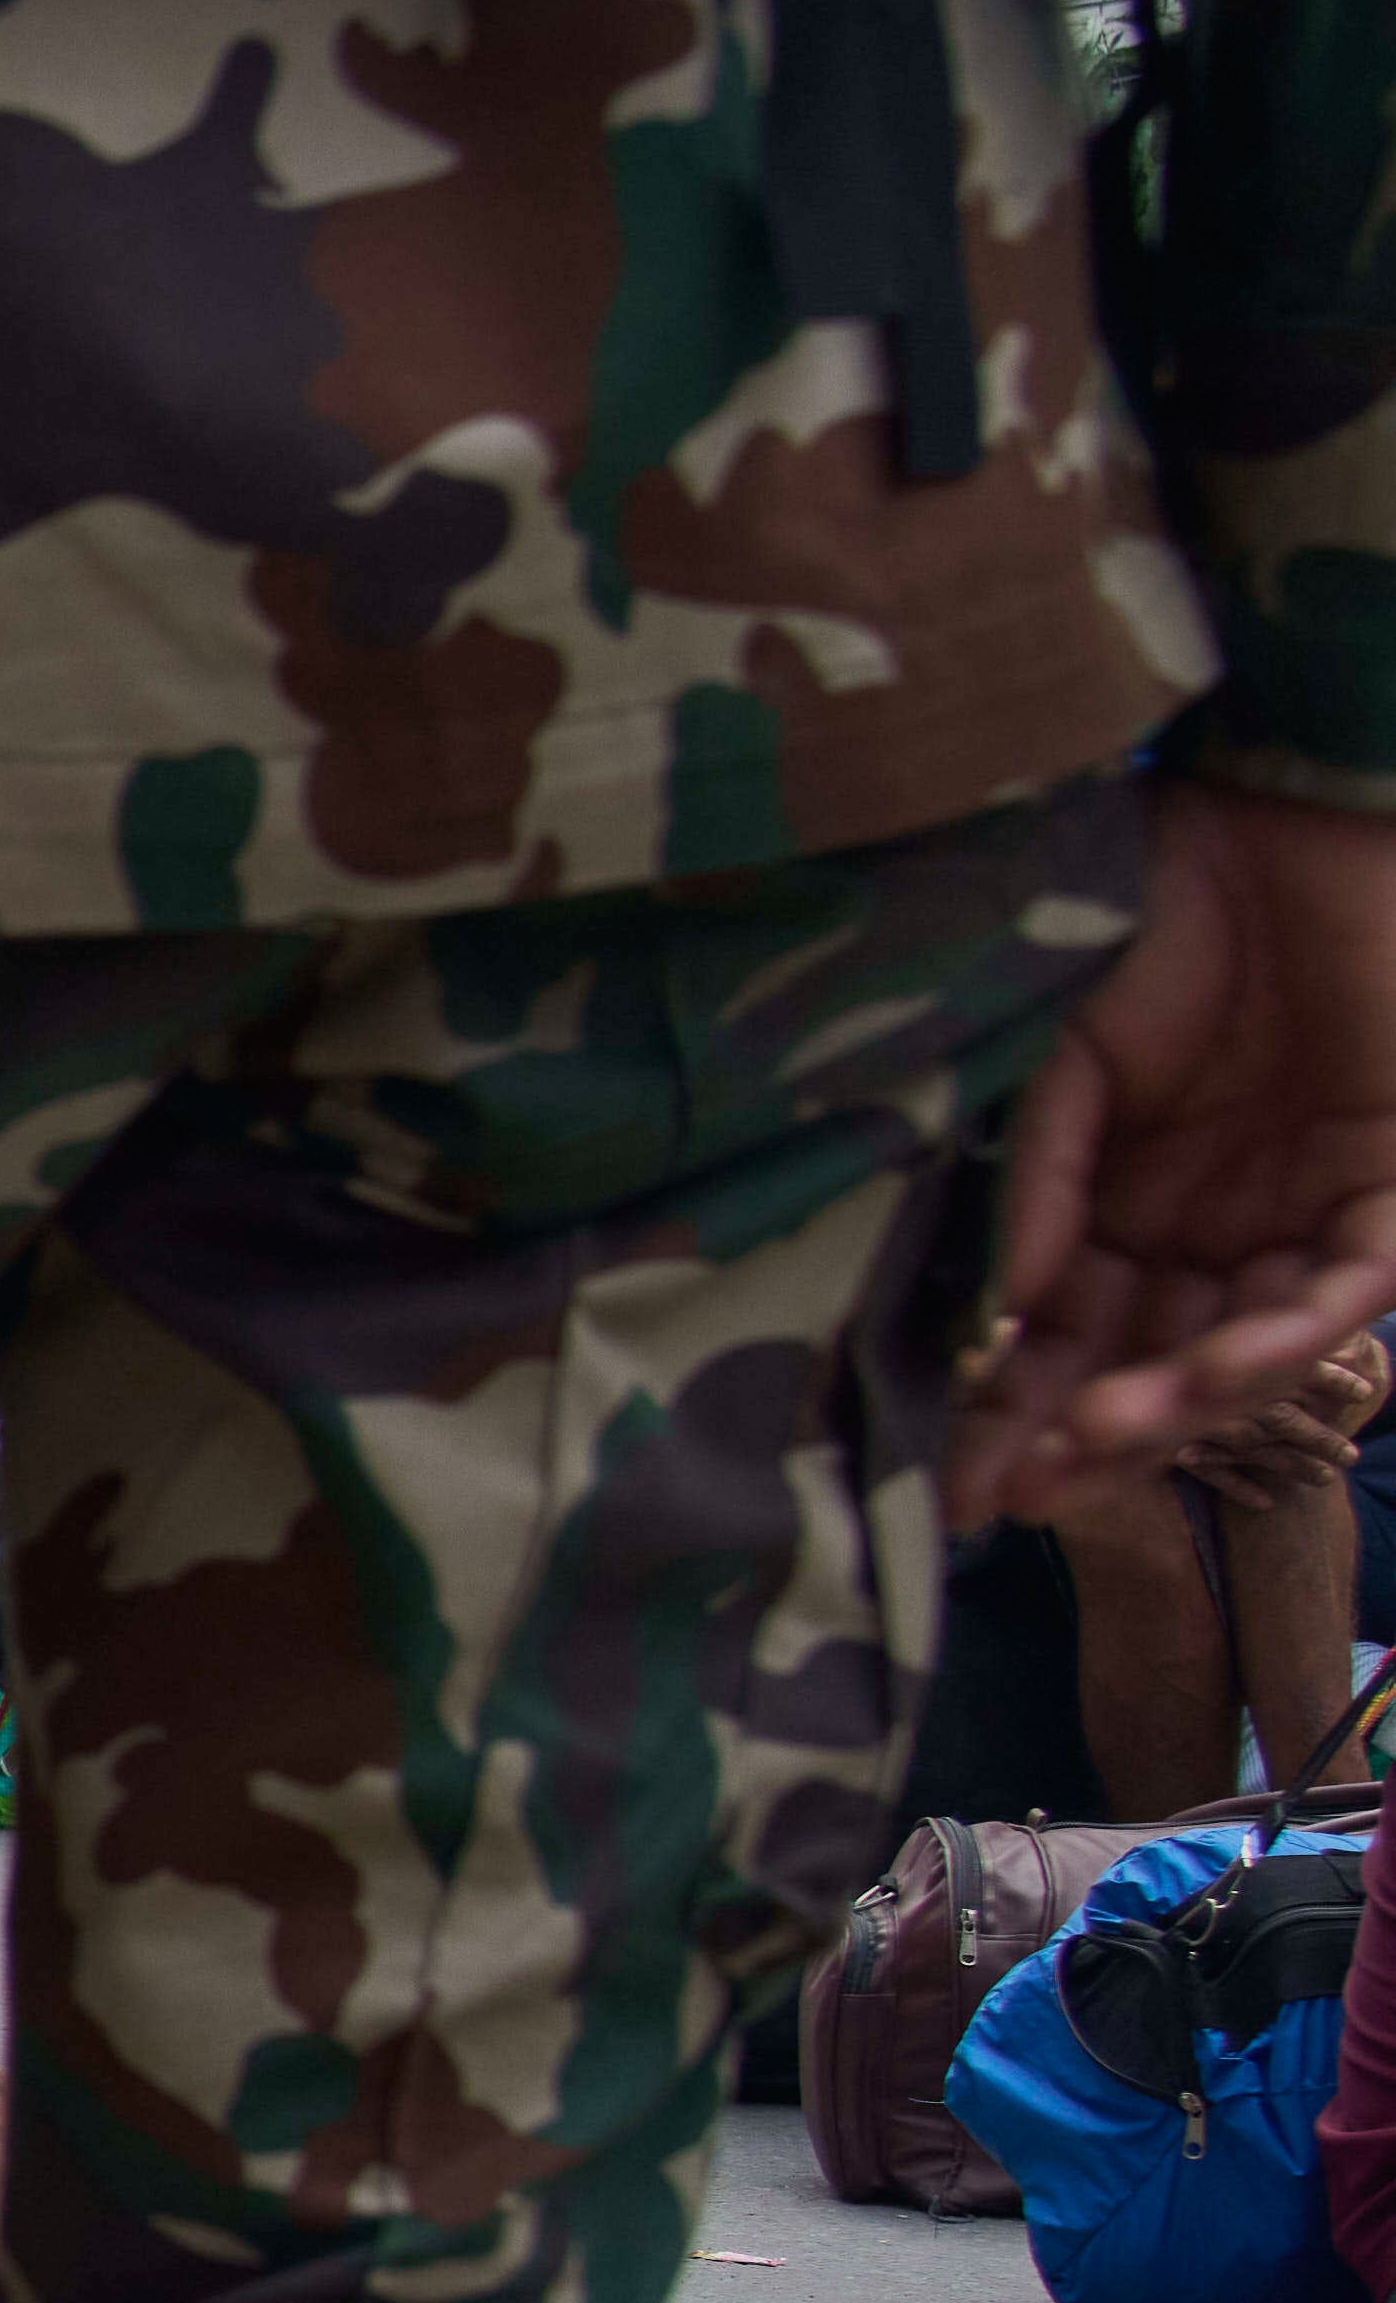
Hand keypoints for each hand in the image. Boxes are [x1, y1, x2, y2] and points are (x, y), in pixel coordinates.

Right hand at [957, 776, 1395, 1519]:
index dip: (1011, 1404)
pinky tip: (1225, 1366)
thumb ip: (1037, 1183)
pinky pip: (1354, 1283)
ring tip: (1111, 1433)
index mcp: (1122, 1200)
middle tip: (1025, 1487)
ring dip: (1182, 1399)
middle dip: (1090, 1430)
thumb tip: (991, 1317)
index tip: (950, 1481)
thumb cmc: (1156, 916)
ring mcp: (1305, 1207)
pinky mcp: (1392, 1180)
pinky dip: (1295, 1329)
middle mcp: (1214, 1225)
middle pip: (1150, 1360)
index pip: (1062, 1329)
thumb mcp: (1061, 1062)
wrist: (1280, 816)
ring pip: (1248, 1341)